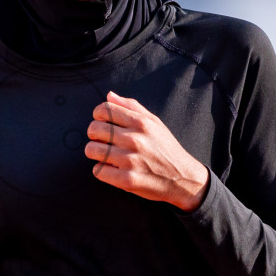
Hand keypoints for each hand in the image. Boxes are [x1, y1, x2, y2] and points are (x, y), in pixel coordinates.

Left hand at [85, 91, 209, 210]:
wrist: (183, 178)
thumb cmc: (166, 149)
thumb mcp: (155, 123)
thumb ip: (132, 107)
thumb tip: (110, 96)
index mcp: (141, 123)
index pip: (104, 110)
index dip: (98, 115)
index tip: (103, 123)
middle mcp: (135, 140)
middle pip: (94, 129)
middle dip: (94, 134)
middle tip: (103, 141)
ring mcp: (130, 160)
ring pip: (92, 150)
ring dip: (95, 153)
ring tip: (105, 155)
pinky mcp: (127, 180)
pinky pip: (98, 170)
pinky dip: (101, 170)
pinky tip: (112, 169)